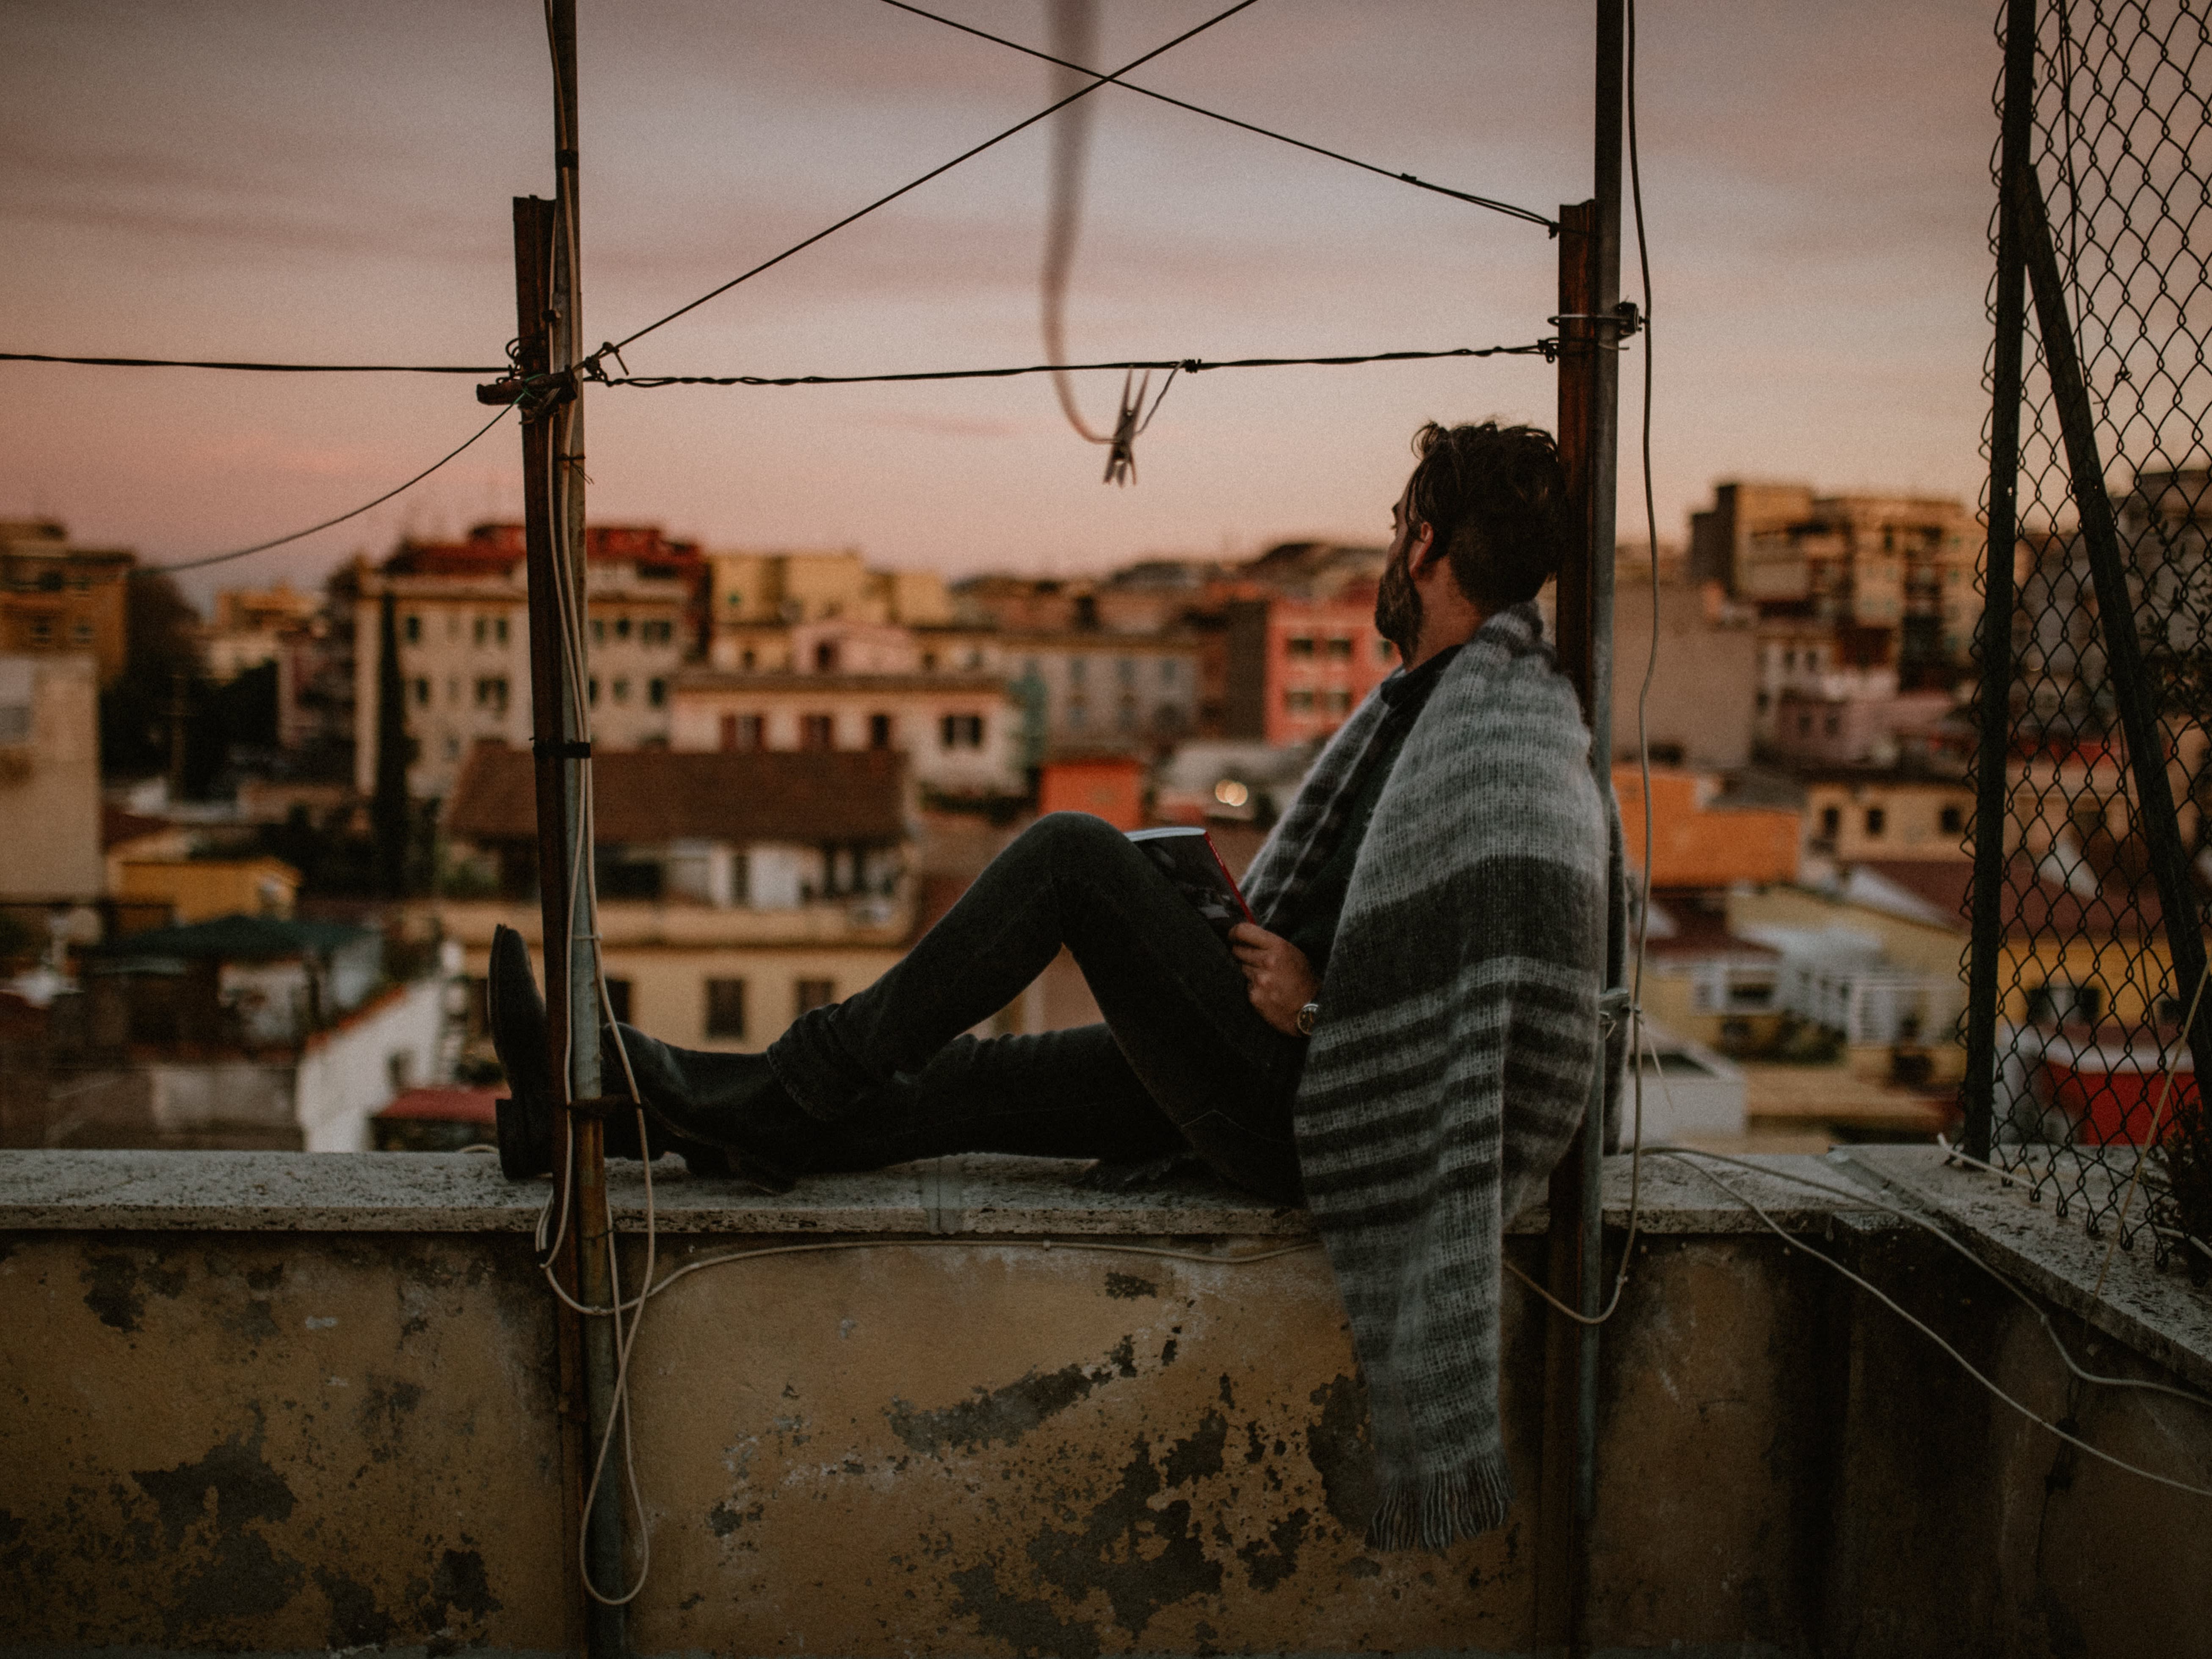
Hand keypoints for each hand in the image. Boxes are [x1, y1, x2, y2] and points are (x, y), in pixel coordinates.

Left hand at [1230, 922, 1318, 1037]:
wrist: (1310, 1009)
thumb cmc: (1303, 980)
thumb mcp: (1293, 953)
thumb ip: (1270, 944)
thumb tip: (1247, 937)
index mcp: (1278, 946)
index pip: (1243, 931)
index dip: (1234, 933)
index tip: (1232, 937)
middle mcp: (1267, 961)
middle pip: (1238, 950)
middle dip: (1242, 954)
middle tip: (1254, 960)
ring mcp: (1260, 979)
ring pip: (1241, 968)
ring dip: (1249, 971)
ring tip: (1266, 978)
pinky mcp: (1254, 996)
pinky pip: (1245, 986)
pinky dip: (1252, 987)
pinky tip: (1266, 991)